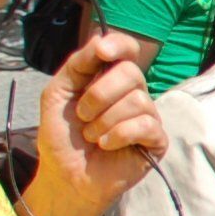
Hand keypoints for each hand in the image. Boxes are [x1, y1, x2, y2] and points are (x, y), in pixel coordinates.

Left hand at [37, 33, 165, 214]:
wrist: (64, 176)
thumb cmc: (62, 136)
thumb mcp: (58, 93)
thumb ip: (77, 65)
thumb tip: (100, 39)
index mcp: (109, 78)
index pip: (127, 50)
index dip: (119, 45)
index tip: (102, 52)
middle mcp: (132, 93)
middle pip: (131, 73)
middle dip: (99, 95)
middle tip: (83, 115)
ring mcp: (147, 117)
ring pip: (137, 100)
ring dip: (104, 121)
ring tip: (92, 136)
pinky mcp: (156, 141)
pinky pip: (145, 126)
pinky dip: (118, 135)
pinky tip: (106, 145)